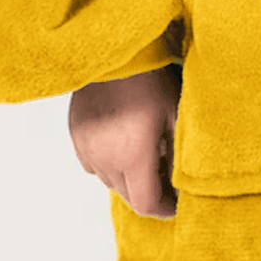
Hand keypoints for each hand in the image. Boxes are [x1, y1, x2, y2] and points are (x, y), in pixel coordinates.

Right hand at [68, 64, 181, 217]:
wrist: (115, 51)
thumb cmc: (150, 78)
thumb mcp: (175, 116)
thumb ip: (179, 156)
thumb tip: (184, 185)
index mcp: (132, 157)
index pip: (146, 204)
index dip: (165, 209)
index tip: (178, 202)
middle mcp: (105, 159)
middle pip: (128, 196)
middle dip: (149, 192)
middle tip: (167, 177)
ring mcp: (87, 148)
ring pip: (110, 180)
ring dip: (129, 177)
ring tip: (147, 154)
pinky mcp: (76, 135)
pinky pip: (94, 163)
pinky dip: (110, 162)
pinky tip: (123, 142)